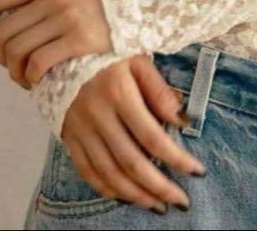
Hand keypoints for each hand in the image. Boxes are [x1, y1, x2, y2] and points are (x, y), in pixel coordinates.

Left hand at [0, 0, 112, 87]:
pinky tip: (37, 80)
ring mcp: (66, 18)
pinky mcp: (79, 39)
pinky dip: (31, 75)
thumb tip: (13, 16)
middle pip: (4, 30)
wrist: (144, 1)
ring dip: (13, 70)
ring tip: (23, 77)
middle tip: (10, 64)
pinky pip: (39, 62)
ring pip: (17, 49)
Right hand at [62, 54, 205, 211]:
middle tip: (181, 201)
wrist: (59, 50)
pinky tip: (126, 196)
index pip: (152, 136)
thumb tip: (181, 121)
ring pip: (109, 173)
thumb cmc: (107, 53)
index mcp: (118, 93)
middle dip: (159, 187)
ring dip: (136, 195)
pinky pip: (87, 172)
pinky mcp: (69, 137)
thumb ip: (159, 90)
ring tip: (159, 205)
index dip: (176, 158)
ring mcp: (80, 129)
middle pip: (131, 162)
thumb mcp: (137, 59)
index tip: (197, 172)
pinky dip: (108, 189)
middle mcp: (98, 115)